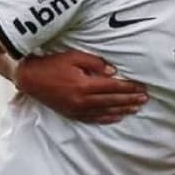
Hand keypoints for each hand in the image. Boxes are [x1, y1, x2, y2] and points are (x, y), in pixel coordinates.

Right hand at [15, 51, 146, 123]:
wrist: (29, 78)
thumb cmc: (52, 64)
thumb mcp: (74, 56)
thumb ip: (95, 63)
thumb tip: (113, 72)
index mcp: (84, 85)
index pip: (113, 87)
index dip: (129, 88)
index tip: (142, 88)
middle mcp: (82, 100)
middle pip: (112, 100)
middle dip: (130, 100)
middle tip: (144, 99)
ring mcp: (77, 109)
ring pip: (105, 111)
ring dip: (122, 110)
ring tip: (136, 109)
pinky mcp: (72, 113)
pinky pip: (93, 118)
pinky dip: (107, 118)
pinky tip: (117, 117)